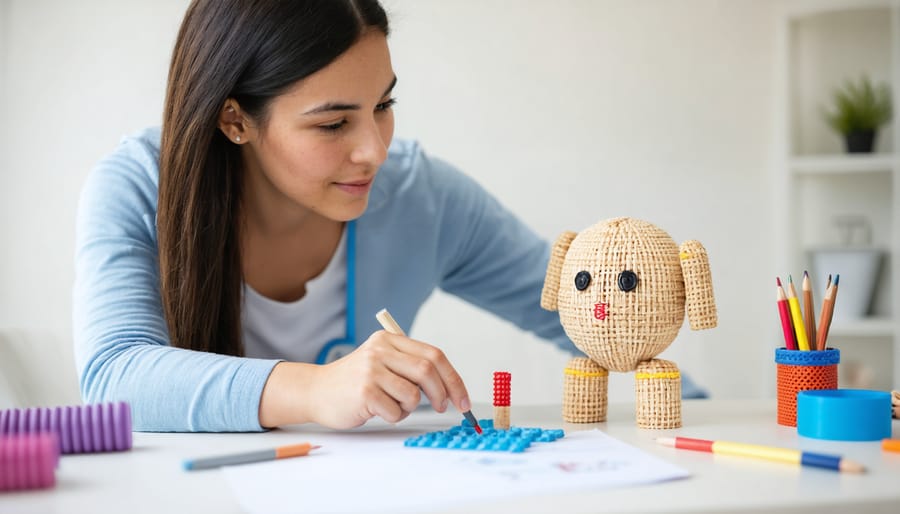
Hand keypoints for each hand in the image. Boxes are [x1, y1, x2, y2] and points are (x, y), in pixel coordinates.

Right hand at [258, 330, 470, 428]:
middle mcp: (381, 350)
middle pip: (428, 371)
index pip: (434, 355)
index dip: (453, 379)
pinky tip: (377, 411)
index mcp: (389, 340)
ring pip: (413, 394)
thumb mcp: (381, 362)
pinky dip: (394, 416)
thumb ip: (410, 366)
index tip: (462, 398)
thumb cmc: (354, 382)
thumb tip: (450, 385)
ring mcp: (372, 370)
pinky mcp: (365, 391)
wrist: (316, 391)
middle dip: (442, 394)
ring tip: (391, 405)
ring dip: (409, 407)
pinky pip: (396, 410)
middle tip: (442, 407)